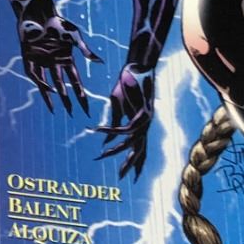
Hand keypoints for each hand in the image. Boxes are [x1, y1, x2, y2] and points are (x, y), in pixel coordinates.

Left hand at [18, 11, 99, 112]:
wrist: (39, 14)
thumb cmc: (58, 23)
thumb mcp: (74, 37)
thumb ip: (85, 50)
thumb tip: (100, 62)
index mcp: (66, 59)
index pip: (76, 82)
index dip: (81, 95)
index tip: (85, 107)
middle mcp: (54, 64)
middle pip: (63, 86)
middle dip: (68, 100)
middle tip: (72, 114)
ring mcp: (42, 63)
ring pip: (47, 84)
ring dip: (51, 97)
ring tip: (56, 110)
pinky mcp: (29, 60)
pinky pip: (35, 75)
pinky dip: (41, 82)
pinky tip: (48, 90)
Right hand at [97, 66, 153, 180]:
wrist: (137, 66)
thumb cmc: (127, 83)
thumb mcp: (117, 105)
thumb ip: (114, 123)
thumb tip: (106, 142)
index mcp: (141, 124)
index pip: (140, 149)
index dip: (137, 163)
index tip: (133, 178)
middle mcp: (146, 125)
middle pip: (139, 151)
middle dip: (130, 165)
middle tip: (121, 177)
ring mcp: (146, 120)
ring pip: (130, 142)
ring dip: (114, 149)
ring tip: (100, 154)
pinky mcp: (142, 112)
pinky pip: (123, 128)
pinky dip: (110, 130)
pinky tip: (98, 130)